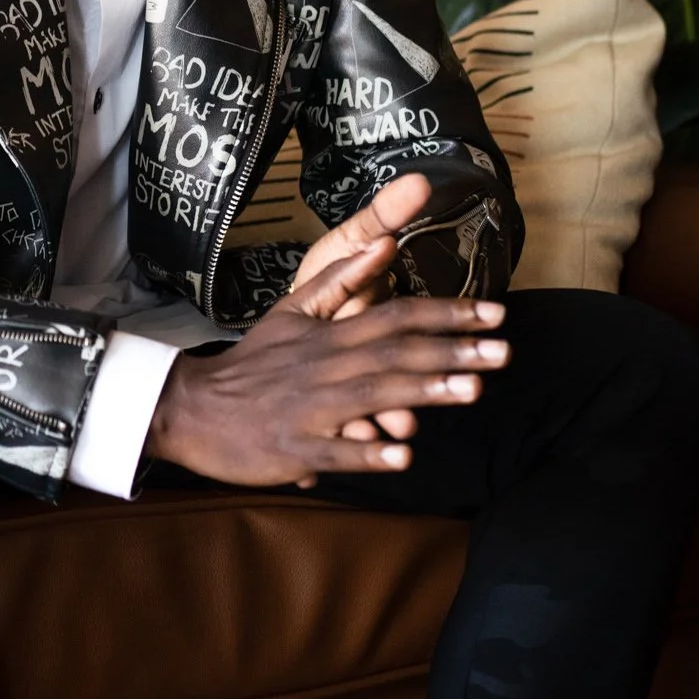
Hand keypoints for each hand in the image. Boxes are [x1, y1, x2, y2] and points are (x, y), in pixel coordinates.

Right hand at [146, 178, 507, 488]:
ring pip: (373, 396)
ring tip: (473, 390)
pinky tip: (402, 455)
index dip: (446, 313)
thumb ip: (342, 281)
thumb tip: (383, 244)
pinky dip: (367, 451)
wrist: (194, 409)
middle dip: (453, 351)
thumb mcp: (292, 311)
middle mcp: (324, 367)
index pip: (396, 316)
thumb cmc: (254, 363)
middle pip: (395, 353)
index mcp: (328, 335)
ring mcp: (310, 409)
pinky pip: (335, 450)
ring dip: (424, 393)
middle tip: (505, 350)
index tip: (495, 314)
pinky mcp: (294, 448)